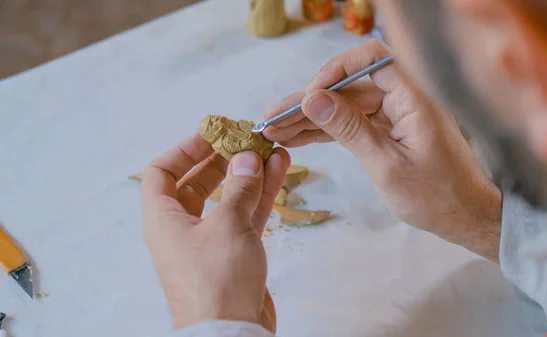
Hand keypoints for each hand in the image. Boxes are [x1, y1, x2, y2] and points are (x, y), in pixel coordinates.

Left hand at [141, 133, 289, 330]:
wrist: (232, 331)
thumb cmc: (217, 280)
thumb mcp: (227, 224)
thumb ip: (239, 187)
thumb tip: (246, 159)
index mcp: (164, 220)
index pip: (161, 173)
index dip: (184, 149)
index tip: (211, 134)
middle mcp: (183, 228)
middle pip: (197, 183)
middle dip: (221, 160)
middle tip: (244, 140)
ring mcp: (210, 241)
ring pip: (228, 197)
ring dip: (247, 174)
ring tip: (269, 150)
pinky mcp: (234, 252)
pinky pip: (245, 215)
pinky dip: (260, 195)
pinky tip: (277, 171)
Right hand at [264, 40, 501, 260]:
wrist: (465, 218)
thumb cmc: (436, 196)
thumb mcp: (387, 165)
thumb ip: (349, 129)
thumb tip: (312, 99)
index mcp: (413, 97)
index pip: (372, 59)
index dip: (336, 71)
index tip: (310, 96)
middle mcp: (402, 99)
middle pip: (349, 86)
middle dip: (309, 102)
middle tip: (272, 119)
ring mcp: (393, 115)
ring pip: (344, 106)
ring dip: (310, 119)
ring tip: (273, 131)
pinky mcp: (386, 131)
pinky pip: (351, 124)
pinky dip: (325, 132)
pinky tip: (296, 138)